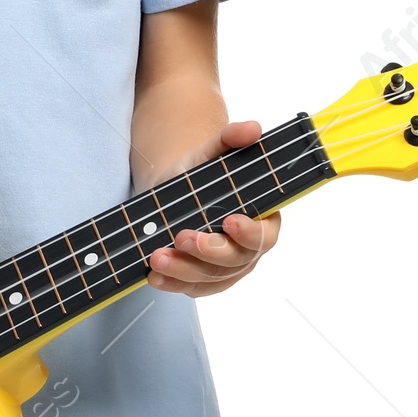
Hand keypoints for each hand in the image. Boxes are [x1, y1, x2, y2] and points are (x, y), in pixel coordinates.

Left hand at [143, 120, 281, 298]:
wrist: (172, 192)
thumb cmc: (198, 174)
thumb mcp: (209, 152)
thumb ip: (230, 139)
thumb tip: (253, 128)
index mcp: (262, 219)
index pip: (264, 235)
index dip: (250, 233)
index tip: (228, 222)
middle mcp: (247, 249)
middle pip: (236, 261)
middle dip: (209, 252)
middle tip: (183, 236)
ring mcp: (225, 268)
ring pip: (211, 279)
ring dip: (184, 271)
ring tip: (157, 256)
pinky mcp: (202, 280)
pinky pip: (192, 288)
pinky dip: (173, 284)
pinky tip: (153, 276)